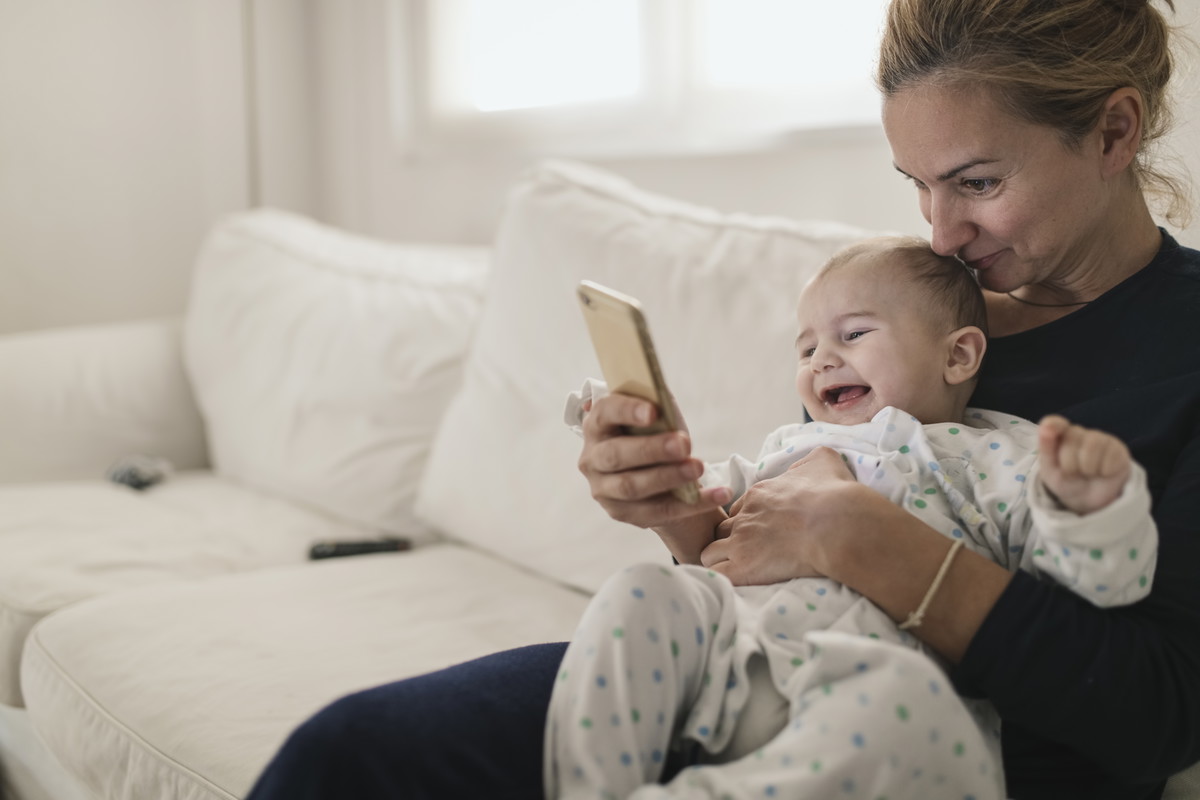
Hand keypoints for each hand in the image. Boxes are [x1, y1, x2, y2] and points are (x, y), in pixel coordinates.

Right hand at [577, 392, 730, 528]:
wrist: (653, 472)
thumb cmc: (652, 435)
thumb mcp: (654, 417)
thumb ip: (658, 408)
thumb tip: (666, 405)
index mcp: (597, 426)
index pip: (605, 413)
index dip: (627, 410)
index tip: (653, 412)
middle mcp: (592, 459)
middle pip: (616, 455)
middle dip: (651, 449)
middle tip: (683, 445)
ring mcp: (604, 490)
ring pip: (632, 486)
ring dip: (668, 477)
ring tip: (698, 469)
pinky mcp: (622, 513)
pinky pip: (658, 511)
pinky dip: (692, 504)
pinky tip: (718, 494)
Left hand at [700, 447, 857, 584]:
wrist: (838, 525)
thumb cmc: (834, 494)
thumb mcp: (822, 461)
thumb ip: (808, 461)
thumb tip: (808, 466)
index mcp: (759, 494)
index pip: (739, 510)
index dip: (747, 522)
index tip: (762, 533)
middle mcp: (745, 517)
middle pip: (721, 530)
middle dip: (730, 541)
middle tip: (749, 553)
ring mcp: (741, 542)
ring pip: (710, 553)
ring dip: (721, 561)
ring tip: (738, 572)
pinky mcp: (743, 566)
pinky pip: (717, 574)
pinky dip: (722, 579)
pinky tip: (735, 583)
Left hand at [1037, 414, 1130, 514]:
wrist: (1089, 499)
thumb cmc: (1066, 480)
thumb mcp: (1050, 469)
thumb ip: (1046, 447)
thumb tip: (1046, 426)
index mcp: (1058, 436)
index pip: (1054, 423)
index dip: (1053, 426)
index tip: (1050, 431)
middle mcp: (1079, 432)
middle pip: (1071, 441)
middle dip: (1069, 464)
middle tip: (1073, 473)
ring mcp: (1100, 438)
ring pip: (1091, 448)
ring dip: (1087, 468)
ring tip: (1088, 473)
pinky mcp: (1118, 448)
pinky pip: (1110, 458)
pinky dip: (1104, 471)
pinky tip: (1103, 472)